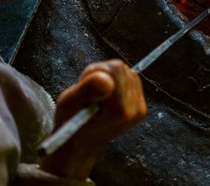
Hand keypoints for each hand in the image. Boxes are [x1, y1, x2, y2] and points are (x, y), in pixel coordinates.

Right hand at [40, 60, 146, 179]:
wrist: (80, 142)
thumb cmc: (70, 121)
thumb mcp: (69, 103)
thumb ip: (88, 90)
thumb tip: (107, 80)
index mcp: (119, 112)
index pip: (117, 69)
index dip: (97, 71)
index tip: (86, 86)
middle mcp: (135, 112)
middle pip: (122, 69)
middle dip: (103, 74)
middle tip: (90, 92)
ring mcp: (139, 110)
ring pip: (126, 72)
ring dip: (108, 78)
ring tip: (96, 96)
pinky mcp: (140, 106)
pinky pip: (130, 80)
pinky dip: (115, 83)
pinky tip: (105, 97)